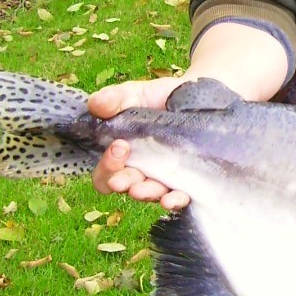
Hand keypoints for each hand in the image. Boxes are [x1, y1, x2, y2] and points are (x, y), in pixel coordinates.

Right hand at [88, 77, 190, 209]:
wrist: (199, 95)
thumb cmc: (160, 98)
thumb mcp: (135, 94)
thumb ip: (115, 98)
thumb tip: (95, 104)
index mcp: (122, 154)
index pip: (105, 172)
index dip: (106, 166)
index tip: (118, 146)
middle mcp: (140, 171)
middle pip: (124, 186)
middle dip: (121, 182)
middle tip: (123, 178)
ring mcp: (164, 179)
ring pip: (150, 194)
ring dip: (145, 194)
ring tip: (142, 190)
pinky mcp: (189, 182)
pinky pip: (180, 198)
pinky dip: (174, 201)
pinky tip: (171, 199)